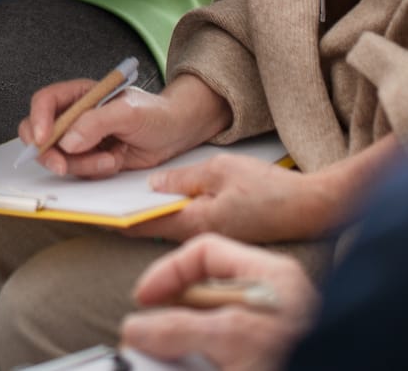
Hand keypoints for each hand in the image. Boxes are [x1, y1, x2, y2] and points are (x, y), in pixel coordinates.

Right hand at [18, 73, 231, 178]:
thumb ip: (96, 122)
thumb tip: (67, 141)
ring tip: (110, 160)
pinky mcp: (91, 159)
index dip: (37, 120)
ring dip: (81, 165)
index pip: (45, 102)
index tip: (42, 139)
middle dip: (48, 153)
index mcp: (80, 95)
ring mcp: (81, 140)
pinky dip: (93, 171)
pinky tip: (115, 162)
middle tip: (62, 166)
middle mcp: (75, 117)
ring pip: (59, 158)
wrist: (176, 133)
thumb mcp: (129, 112)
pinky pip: (78, 171)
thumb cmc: (156, 113)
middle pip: (40, 134)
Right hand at [119, 235, 318, 370]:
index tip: (144, 299)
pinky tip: (193, 367)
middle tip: (149, 336)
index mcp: (270, 276)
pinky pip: (220, 352)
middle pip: (203, 292)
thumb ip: (180, 329)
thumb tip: (138, 328)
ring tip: (169, 359)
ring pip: (208, 326)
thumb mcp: (233, 339)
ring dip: (183, 343)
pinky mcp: (262, 356)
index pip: (206, 252)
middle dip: (171, 313)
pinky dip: (200, 360)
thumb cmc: (297, 360)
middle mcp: (270, 298)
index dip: (168, 272)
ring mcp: (268, 331)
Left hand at [128, 155, 332, 244]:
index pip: (144, 224)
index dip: (117, 215)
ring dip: (155, 209)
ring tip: (136, 186)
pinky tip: (172, 192)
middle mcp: (201, 237)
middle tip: (109, 189)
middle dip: (133, 210)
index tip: (95, 207)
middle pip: (155, 225)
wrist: (313, 208)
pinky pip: (191, 222)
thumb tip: (155, 184)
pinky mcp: (224, 232)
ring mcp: (213, 237)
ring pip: (172, 223)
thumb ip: (184, 177)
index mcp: (195, 224)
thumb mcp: (221, 169)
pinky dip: (177, 209)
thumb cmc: (272, 189)